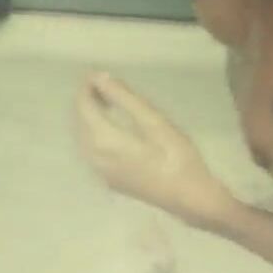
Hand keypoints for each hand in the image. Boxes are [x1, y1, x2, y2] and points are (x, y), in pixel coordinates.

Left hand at [74, 72, 234, 226]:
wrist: (190, 200)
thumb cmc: (178, 158)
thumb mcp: (156, 123)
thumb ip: (125, 99)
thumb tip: (100, 77)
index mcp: (103, 140)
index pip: (84, 106)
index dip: (88, 87)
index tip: (98, 73)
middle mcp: (95, 157)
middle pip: (81, 122)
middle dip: (89, 102)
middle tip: (105, 86)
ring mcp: (101, 172)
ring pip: (85, 138)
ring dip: (92, 119)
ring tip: (109, 105)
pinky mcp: (111, 181)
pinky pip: (93, 151)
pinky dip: (97, 135)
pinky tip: (114, 131)